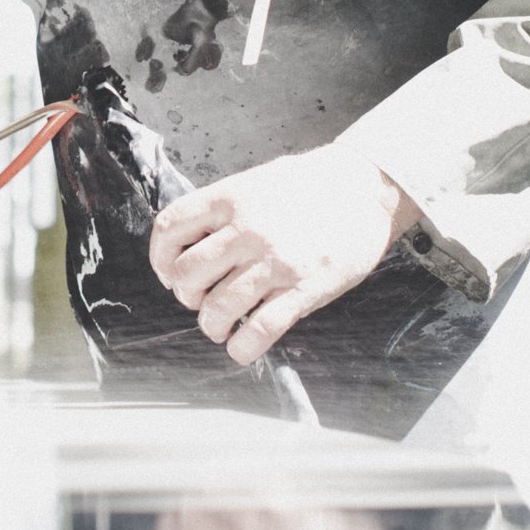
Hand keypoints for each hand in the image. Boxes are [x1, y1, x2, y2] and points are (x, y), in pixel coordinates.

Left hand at [148, 152, 419, 364]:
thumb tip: (192, 239)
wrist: (368, 187)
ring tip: (221, 327)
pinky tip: (242, 348)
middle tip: (201, 300)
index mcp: (230, 198)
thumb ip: (224, 209)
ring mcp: (275, 262)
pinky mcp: (304, 290)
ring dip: (212, 326)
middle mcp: (247, 230)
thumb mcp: (257, 181)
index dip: (160, 259)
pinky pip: (260, 330)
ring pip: (218, 308)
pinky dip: (242, 348)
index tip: (169, 273)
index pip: (170, 229)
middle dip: (187, 296)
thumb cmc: (312, 183)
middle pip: (187, 276)